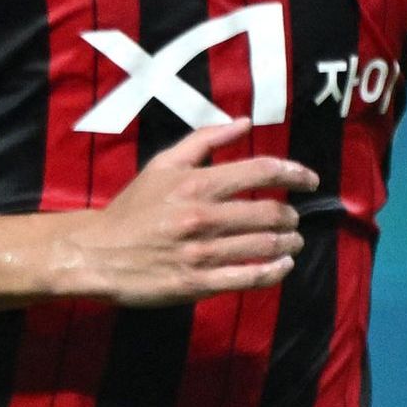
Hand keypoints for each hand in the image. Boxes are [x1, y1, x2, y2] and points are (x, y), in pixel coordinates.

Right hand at [49, 122, 317, 304]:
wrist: (96, 254)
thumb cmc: (132, 209)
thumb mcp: (162, 164)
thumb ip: (205, 141)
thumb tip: (245, 122)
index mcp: (196, 184)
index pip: (262, 171)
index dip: (295, 173)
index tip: (310, 180)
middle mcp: (203, 217)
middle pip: (270, 212)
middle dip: (291, 215)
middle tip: (292, 219)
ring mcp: (202, 253)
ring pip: (265, 246)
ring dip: (288, 243)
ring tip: (292, 242)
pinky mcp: (197, 283)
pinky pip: (249, 278)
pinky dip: (274, 272)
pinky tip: (282, 266)